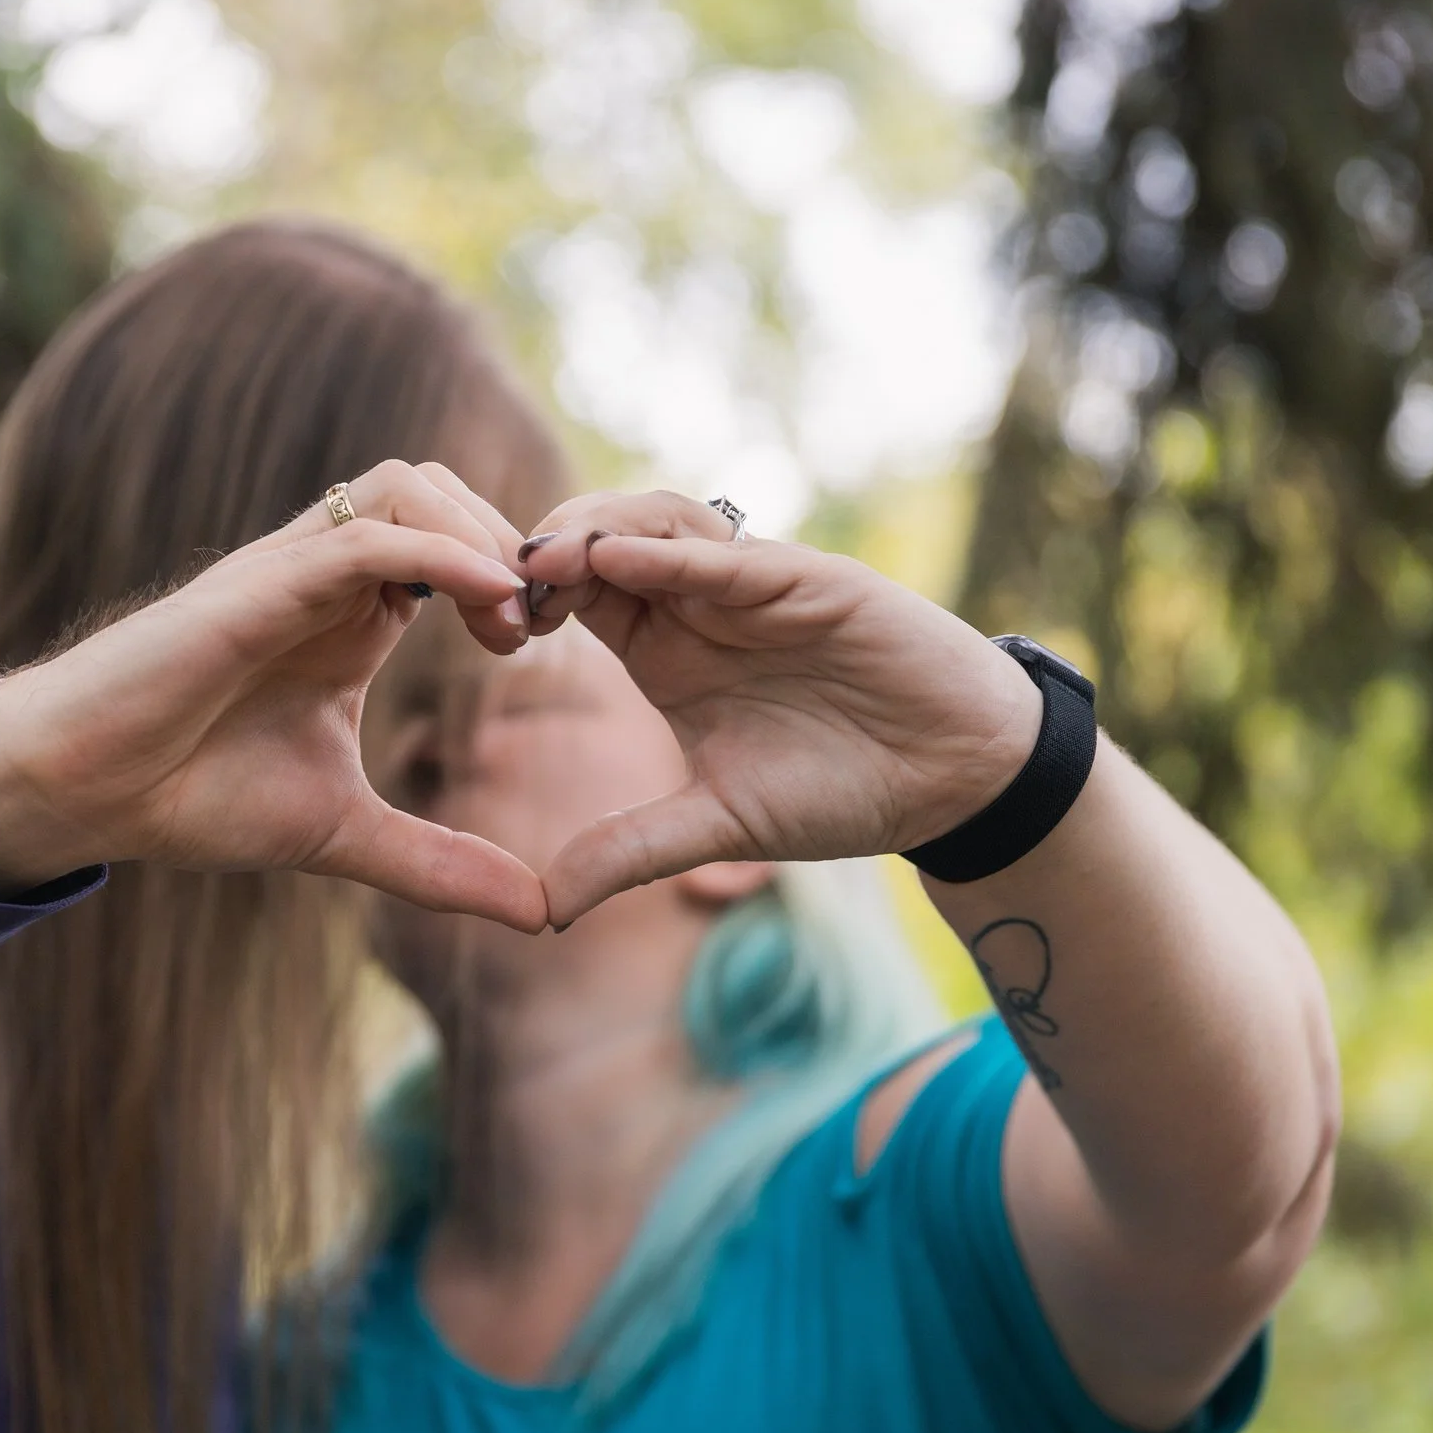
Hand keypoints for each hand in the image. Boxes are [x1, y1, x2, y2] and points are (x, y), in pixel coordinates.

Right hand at [0, 461, 547, 930]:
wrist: (83, 796)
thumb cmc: (192, 796)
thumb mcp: (345, 835)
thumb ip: (440, 864)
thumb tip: (541, 913)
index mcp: (348, 618)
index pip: (450, 543)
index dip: (511, 577)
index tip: (545, 645)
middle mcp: (321, 579)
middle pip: (437, 490)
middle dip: (505, 542)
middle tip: (535, 629)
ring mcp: (285, 574)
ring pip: (402, 488)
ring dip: (476, 535)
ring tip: (511, 618)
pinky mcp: (252, 588)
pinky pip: (358, 537)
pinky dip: (436, 555)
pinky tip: (487, 603)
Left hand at [516, 491, 1043, 924]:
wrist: (954, 779)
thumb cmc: (843, 789)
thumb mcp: (718, 827)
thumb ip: (632, 851)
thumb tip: (546, 909)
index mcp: (666, 649)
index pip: (575, 594)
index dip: (524, 596)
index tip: (478, 623)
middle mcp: (701, 603)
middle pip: (600, 540)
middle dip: (540, 549)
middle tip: (485, 579)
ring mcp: (753, 585)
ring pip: (656, 522)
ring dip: (594, 530)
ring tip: (538, 557)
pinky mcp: (810, 580)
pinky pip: (730, 553)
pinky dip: (672, 551)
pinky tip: (620, 559)